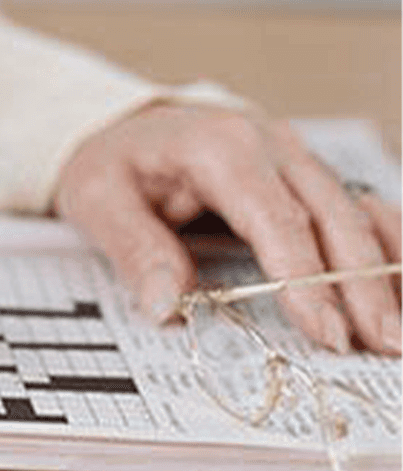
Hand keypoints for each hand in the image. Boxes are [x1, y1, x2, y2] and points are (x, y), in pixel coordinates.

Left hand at [55, 101, 401, 354]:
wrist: (126, 125)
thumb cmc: (115, 159)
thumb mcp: (97, 195)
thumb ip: (133, 248)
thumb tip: (167, 304)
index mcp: (218, 146)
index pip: (275, 217)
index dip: (305, 278)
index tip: (326, 333)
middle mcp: (268, 143)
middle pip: (332, 217)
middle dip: (362, 285)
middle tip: (382, 345)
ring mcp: (294, 157)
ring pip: (357, 212)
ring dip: (384, 270)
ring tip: (395, 330)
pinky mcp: (305, 174)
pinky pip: (359, 208)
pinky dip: (384, 248)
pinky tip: (396, 288)